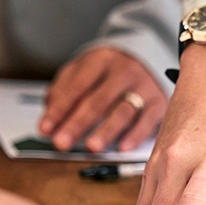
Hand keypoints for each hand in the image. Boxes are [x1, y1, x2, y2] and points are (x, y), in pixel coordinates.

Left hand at [41, 47, 166, 152]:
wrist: (149, 57)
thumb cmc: (110, 70)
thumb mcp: (84, 70)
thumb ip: (65, 88)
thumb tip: (50, 112)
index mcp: (101, 60)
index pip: (76, 87)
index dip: (59, 110)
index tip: (46, 129)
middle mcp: (124, 71)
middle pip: (97, 100)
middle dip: (77, 124)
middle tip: (62, 142)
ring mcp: (144, 87)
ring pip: (123, 111)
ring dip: (106, 131)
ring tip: (92, 147)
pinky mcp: (159, 103)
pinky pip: (147, 121)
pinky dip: (135, 135)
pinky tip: (123, 147)